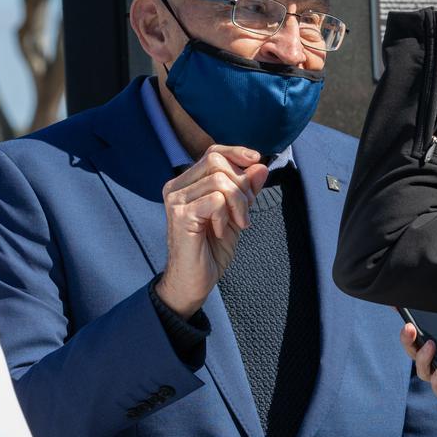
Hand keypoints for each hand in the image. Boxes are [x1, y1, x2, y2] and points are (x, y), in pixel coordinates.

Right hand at [156, 145, 268, 317]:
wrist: (194, 283)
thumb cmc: (211, 250)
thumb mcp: (236, 215)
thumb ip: (246, 190)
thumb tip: (260, 166)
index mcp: (187, 183)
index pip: (212, 153)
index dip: (236, 153)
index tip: (256, 161)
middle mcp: (176, 187)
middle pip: (216, 162)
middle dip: (241, 184)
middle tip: (245, 211)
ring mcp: (176, 200)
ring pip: (219, 181)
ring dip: (238, 203)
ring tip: (237, 224)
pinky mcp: (180, 215)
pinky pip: (215, 200)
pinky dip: (226, 215)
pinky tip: (221, 231)